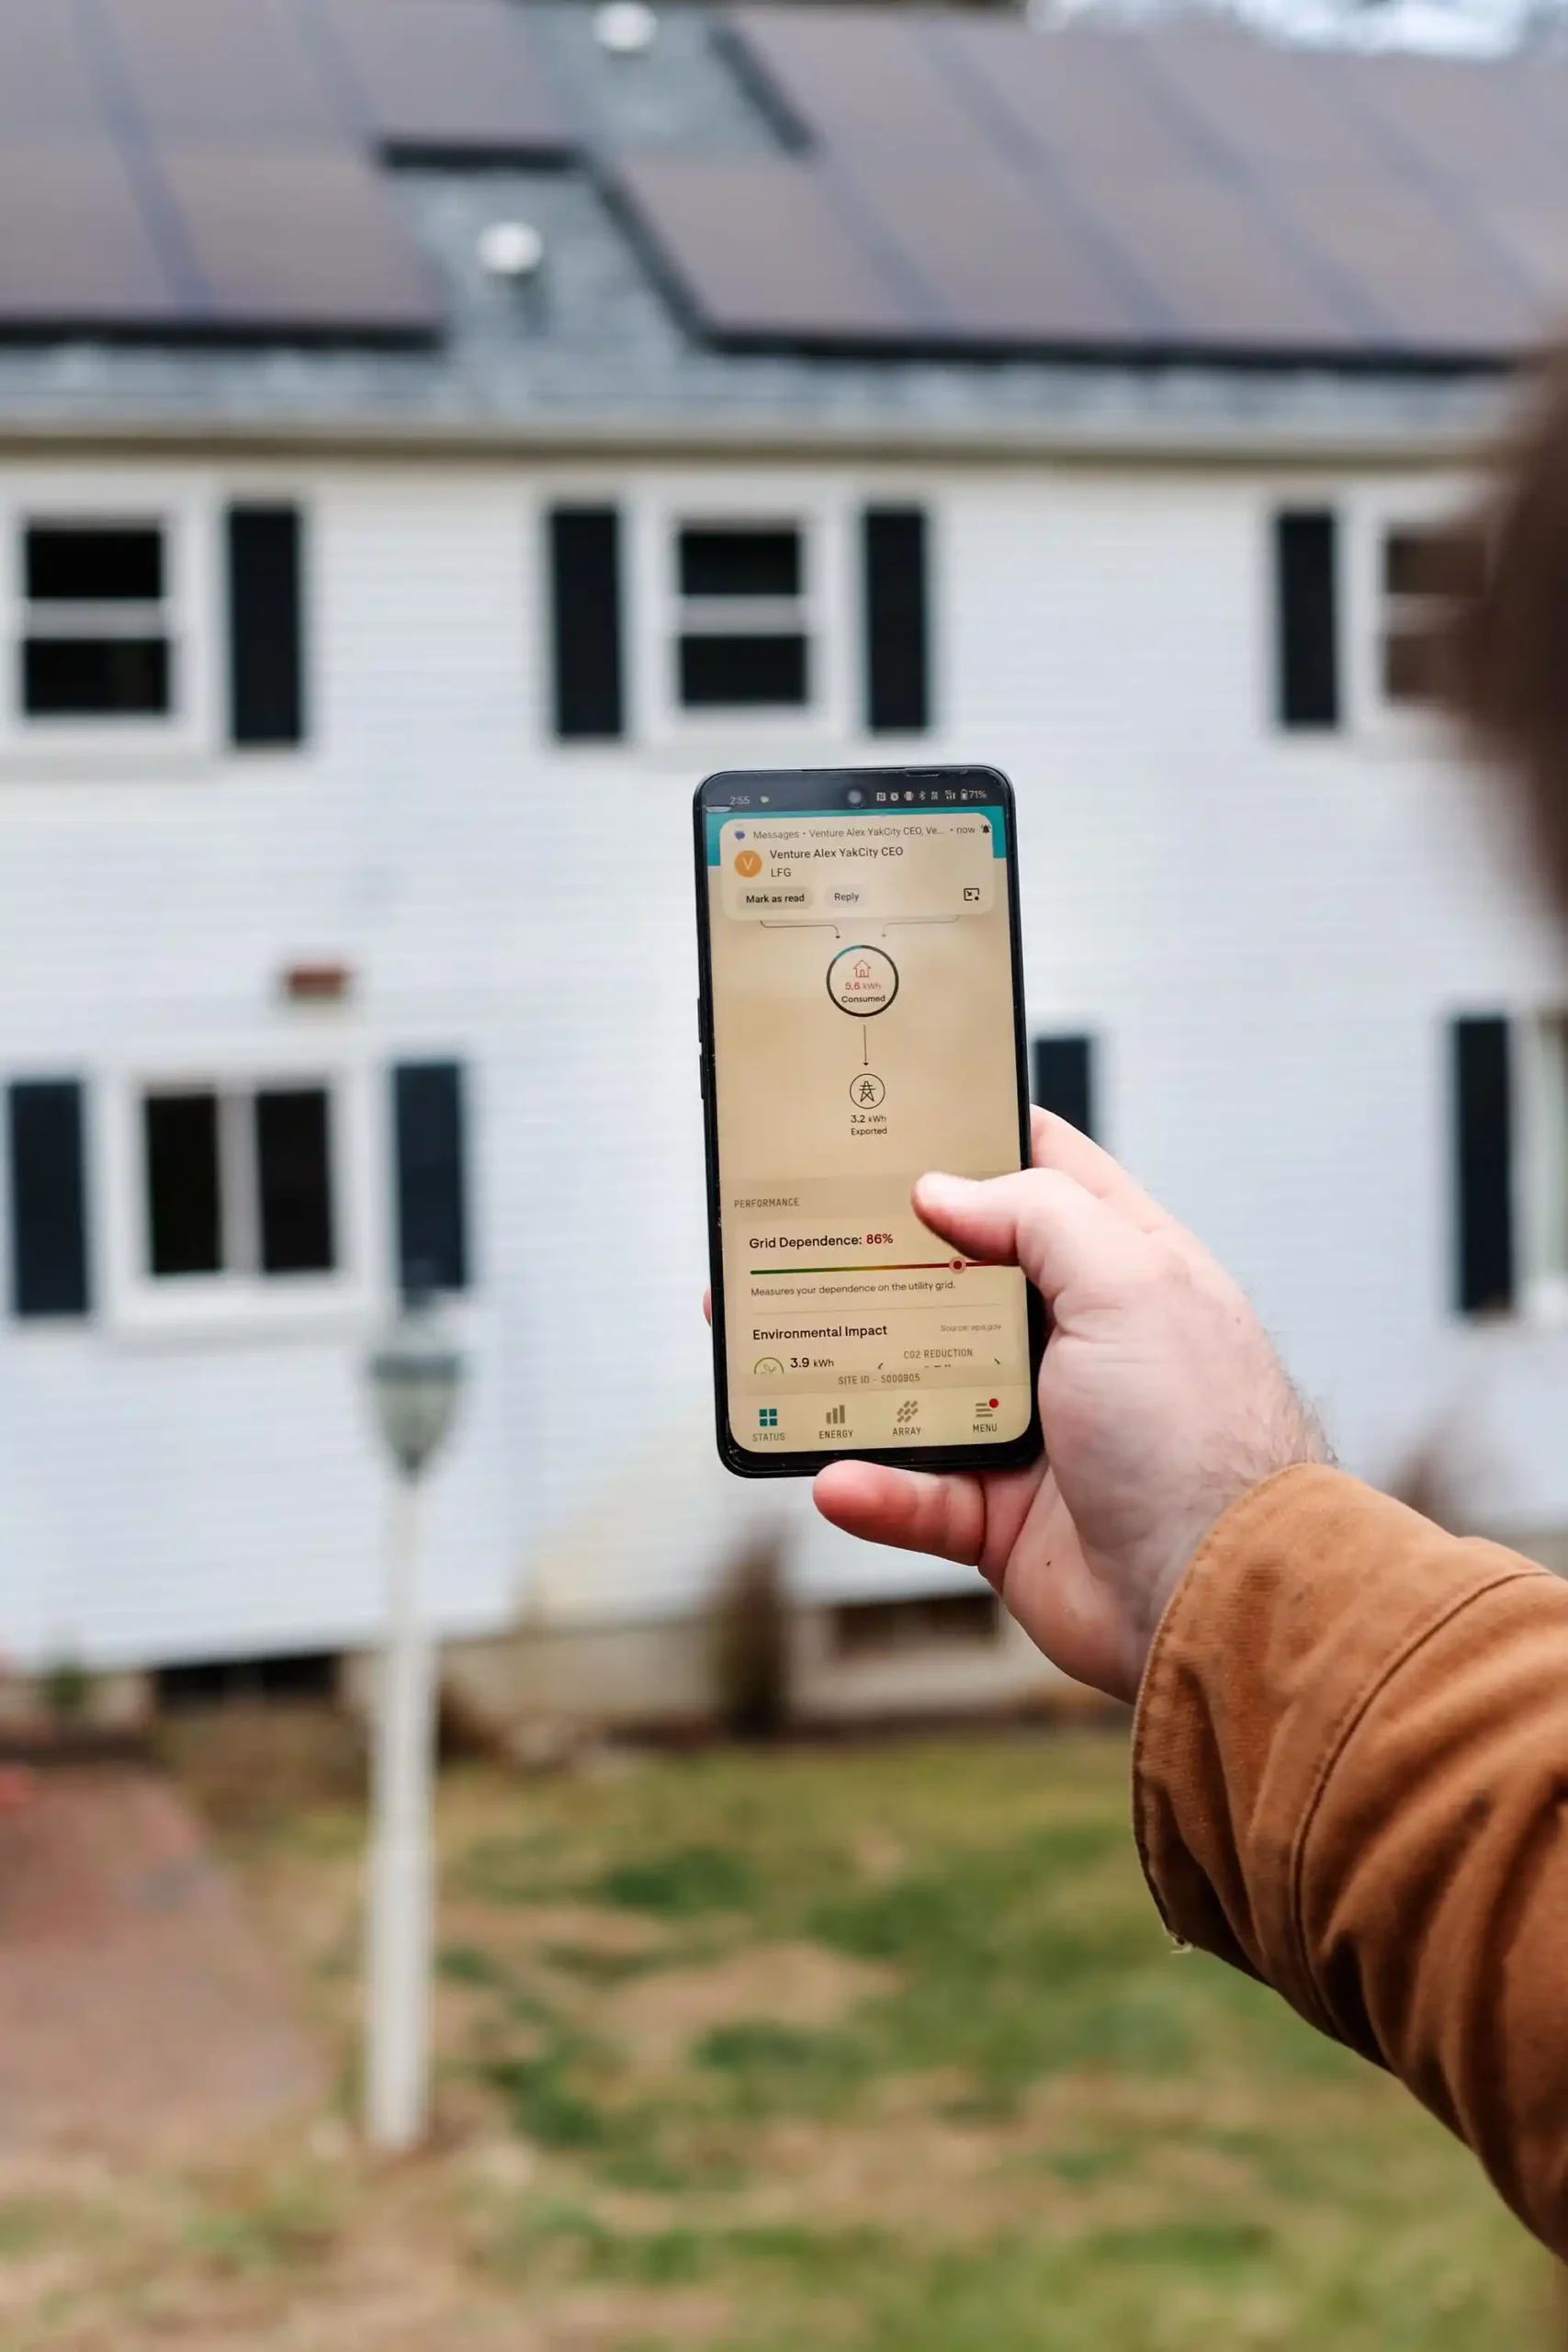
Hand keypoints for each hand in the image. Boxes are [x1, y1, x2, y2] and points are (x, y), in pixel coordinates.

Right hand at [813, 1116, 1327, 1703]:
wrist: (1219, 1599)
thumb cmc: (1201, 1434)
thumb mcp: (1130, 1284)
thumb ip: (1039, 1216)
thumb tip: (943, 1188)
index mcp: (1123, 1269)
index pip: (1047, 1177)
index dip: (978, 1140)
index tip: (897, 1121)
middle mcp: (1078, 1343)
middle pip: (961, 1280)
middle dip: (887, 1259)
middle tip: (811, 1230)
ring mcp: (1037, 1431)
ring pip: (922, 1387)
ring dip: (859, 1377)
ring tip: (788, 1350)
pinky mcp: (1003, 1518)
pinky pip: (917, 1496)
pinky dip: (875, 1489)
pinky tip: (836, 1477)